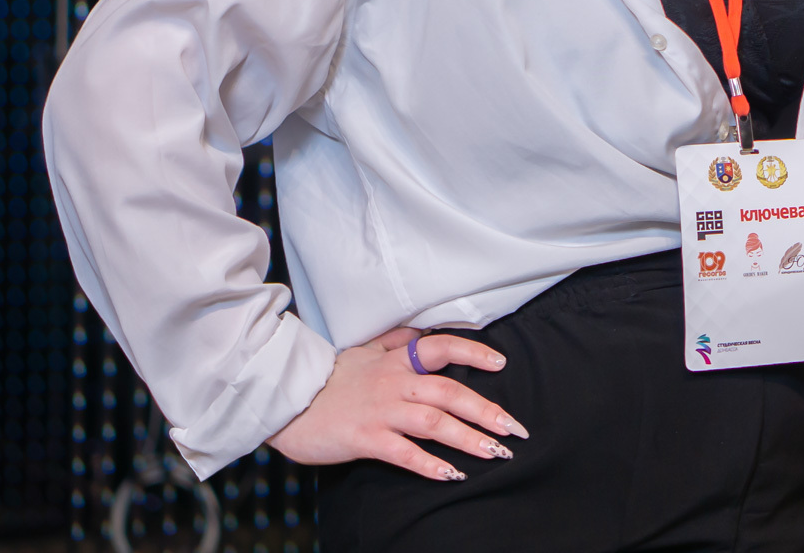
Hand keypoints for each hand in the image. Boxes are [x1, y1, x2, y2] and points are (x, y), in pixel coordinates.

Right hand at [266, 327, 528, 480]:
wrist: (287, 401)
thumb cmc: (329, 379)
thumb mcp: (364, 350)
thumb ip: (396, 340)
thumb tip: (421, 328)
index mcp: (396, 360)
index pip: (441, 347)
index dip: (473, 352)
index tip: (501, 364)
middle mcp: (394, 382)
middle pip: (449, 391)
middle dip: (486, 410)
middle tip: (515, 428)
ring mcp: (381, 411)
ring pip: (434, 422)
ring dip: (468, 438)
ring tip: (496, 452)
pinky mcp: (365, 438)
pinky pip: (404, 452)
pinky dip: (429, 464)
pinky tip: (451, 474)